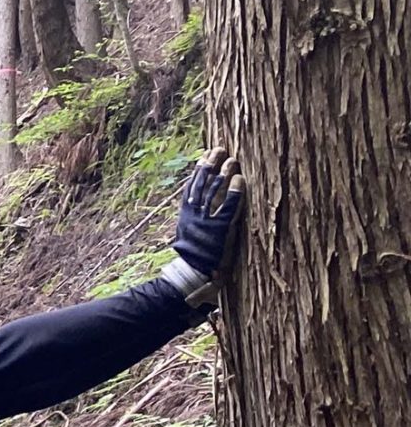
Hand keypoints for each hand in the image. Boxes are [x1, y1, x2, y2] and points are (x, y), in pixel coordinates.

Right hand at [161, 148, 245, 301]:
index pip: (191, 187)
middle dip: (210, 166)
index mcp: (185, 215)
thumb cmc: (194, 258)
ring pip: (214, 192)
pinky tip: (240, 180)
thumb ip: (196, 220)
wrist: (194, 276)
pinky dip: (235, 192)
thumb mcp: (189, 235)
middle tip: (219, 150)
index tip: (205, 155)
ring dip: (223, 174)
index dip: (198, 170)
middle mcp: (194, 215)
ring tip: (232, 160)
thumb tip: (201, 208)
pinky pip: (229, 207)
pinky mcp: (221, 230)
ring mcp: (207, 222)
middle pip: (201, 184)